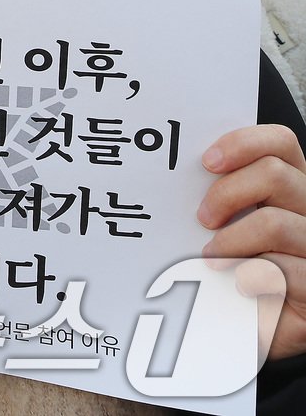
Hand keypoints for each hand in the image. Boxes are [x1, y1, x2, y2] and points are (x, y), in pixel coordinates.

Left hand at [198, 124, 305, 360]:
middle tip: (203, 219)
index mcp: (292, 186)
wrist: (249, 327)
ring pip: (276, 223)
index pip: (280, 143)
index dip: (243, 143)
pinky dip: (253, 276)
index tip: (208, 162)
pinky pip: (286, 270)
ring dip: (233, 241)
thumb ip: (220, 198)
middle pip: (274, 174)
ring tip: (211, 257)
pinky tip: (242, 285)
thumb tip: (178, 173)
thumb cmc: (232, 268)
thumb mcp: (224, 226)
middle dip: (227, 194)